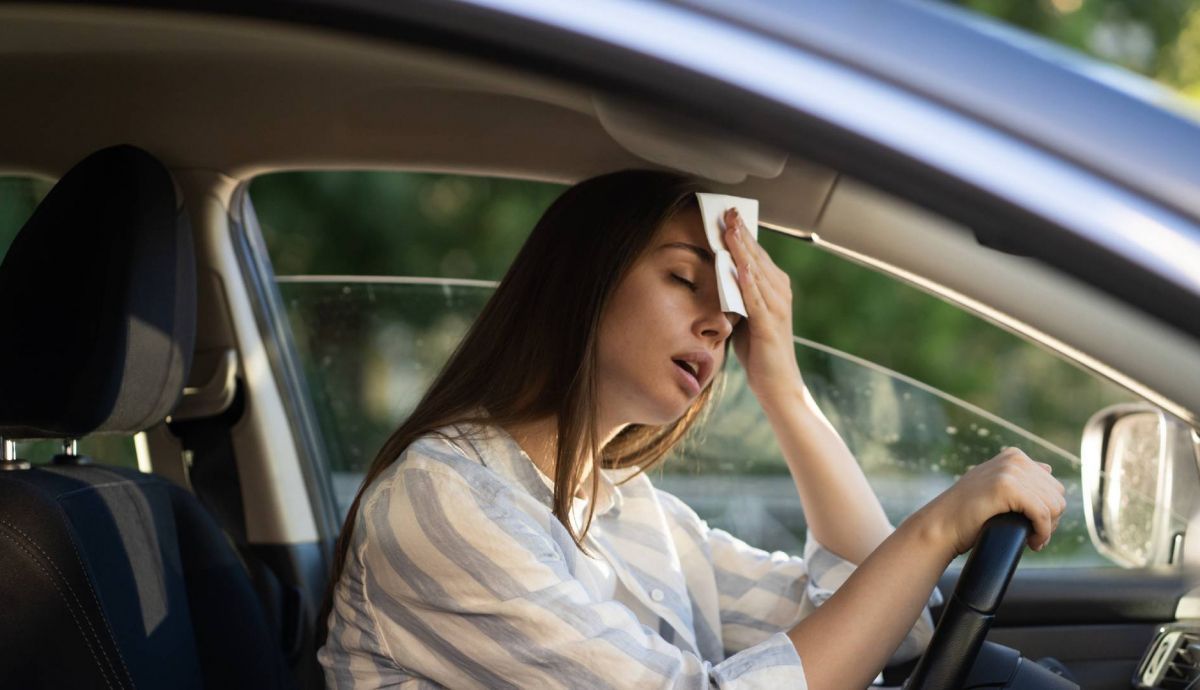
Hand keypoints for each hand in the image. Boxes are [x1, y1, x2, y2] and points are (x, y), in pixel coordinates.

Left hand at [721, 208, 802, 404]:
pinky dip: (748, 281)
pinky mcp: (770, 326)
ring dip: (743, 250)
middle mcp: (780, 294)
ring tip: (730, 229)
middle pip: (758, 257)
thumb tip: (718, 276)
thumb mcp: (744, 317)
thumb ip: (736, 296)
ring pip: (757, 272)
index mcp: (775, 289)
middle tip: (728, 210)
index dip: (743, 234)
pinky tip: (739, 265)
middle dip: (742, 233)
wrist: (778, 386)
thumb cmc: (760, 353)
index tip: (728, 213)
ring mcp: (777, 308)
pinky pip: (757, 299)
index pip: (756, 255)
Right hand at [914, 447, 1066, 556]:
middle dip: (1051, 521)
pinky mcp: (1007, 487)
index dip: (1049, 512)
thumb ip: (1018, 475)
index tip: (1034, 527)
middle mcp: (1014, 459)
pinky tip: (1032, 543)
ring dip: (1047, 529)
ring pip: (1054, 506)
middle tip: (1034, 536)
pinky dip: (1042, 532)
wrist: (941, 525)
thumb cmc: (967, 513)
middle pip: (1057, 496)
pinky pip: (1042, 514)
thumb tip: (1048, 468)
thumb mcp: (994, 485)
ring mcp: (1010, 471)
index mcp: (1014, 456)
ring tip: (1032, 540)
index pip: (1054, 486)